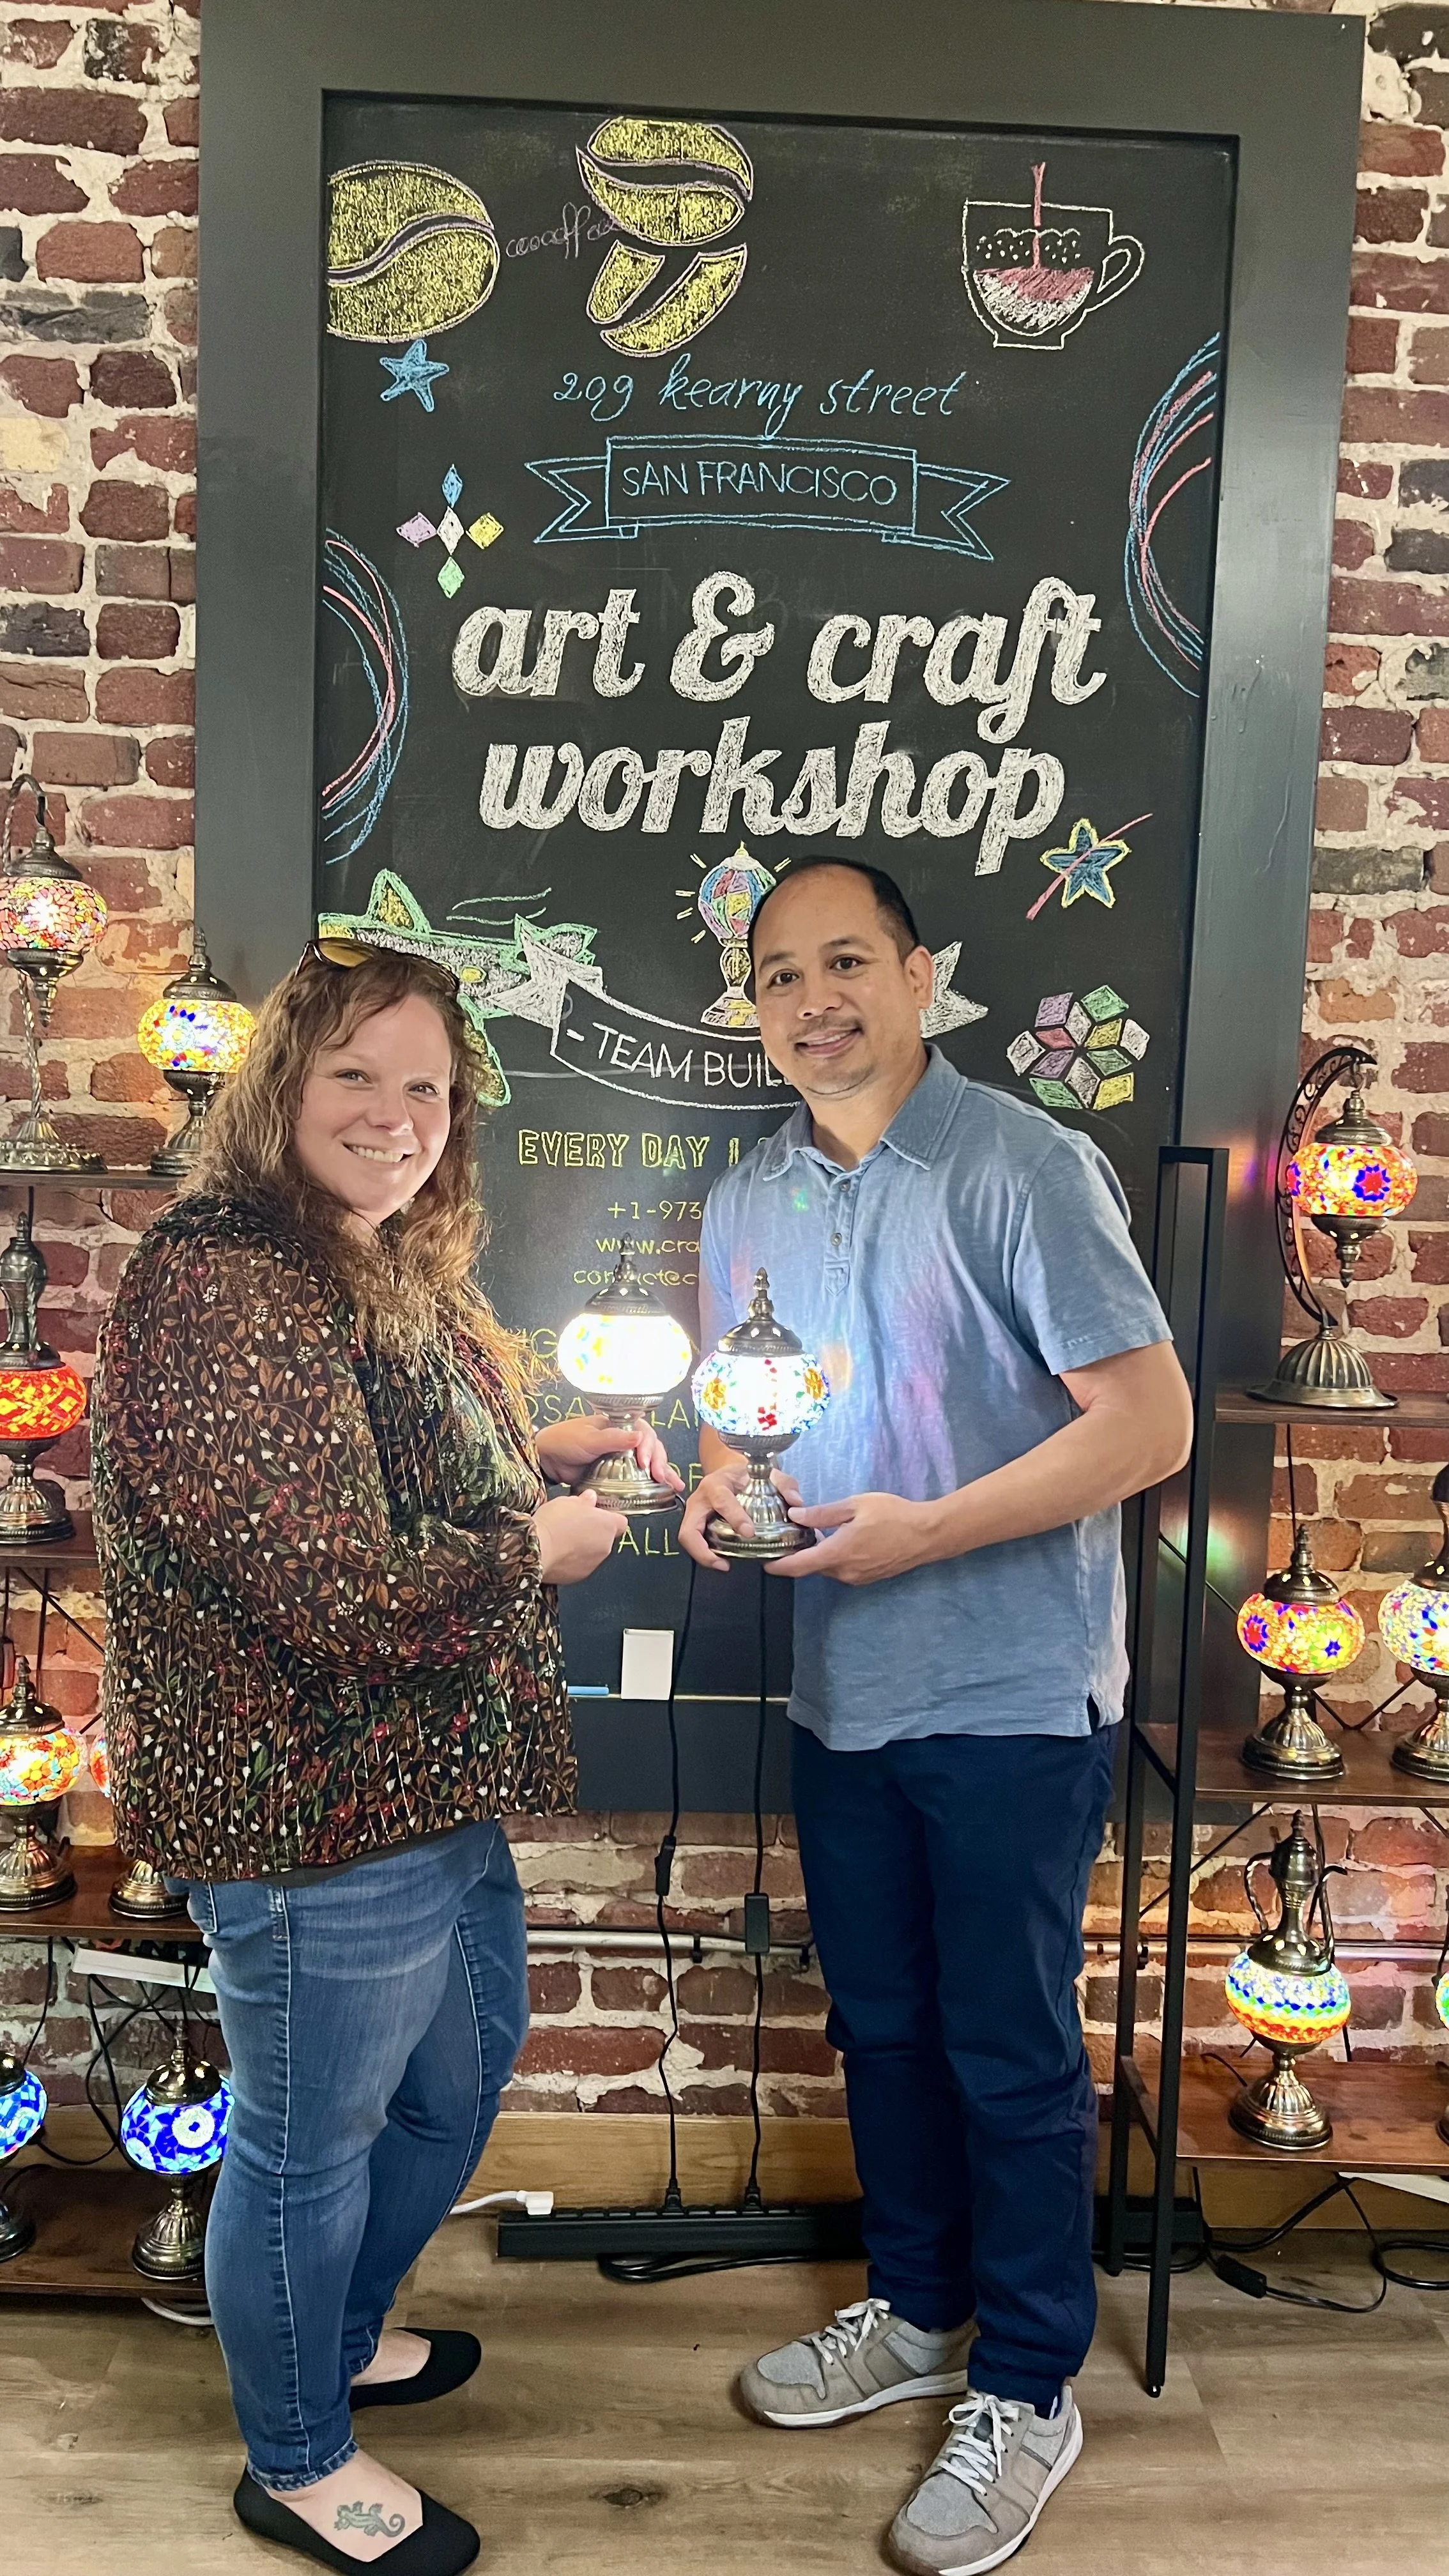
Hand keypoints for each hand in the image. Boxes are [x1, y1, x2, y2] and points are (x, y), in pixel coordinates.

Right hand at [532, 1491, 623, 1584]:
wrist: (537, 1551)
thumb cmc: (554, 1523)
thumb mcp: (568, 1502)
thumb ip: (584, 1501)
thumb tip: (590, 1498)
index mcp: (607, 1526)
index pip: (620, 1522)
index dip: (609, 1518)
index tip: (596, 1514)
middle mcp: (606, 1547)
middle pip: (605, 1538)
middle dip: (593, 1532)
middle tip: (574, 1525)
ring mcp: (594, 1564)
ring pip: (593, 1553)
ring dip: (583, 1547)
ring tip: (562, 1540)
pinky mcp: (580, 1576)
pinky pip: (580, 1565)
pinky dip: (572, 1561)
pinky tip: (558, 1553)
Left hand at [535, 1411, 683, 1497]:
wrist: (547, 1460)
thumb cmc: (564, 1442)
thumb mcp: (588, 1438)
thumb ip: (612, 1439)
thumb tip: (639, 1437)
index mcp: (618, 1425)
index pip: (643, 1431)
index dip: (647, 1446)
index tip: (644, 1461)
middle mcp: (624, 1439)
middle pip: (651, 1446)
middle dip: (659, 1460)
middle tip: (658, 1475)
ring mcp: (624, 1457)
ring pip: (651, 1461)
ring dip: (665, 1471)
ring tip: (673, 1484)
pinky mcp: (620, 1474)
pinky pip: (641, 1476)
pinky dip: (655, 1483)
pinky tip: (669, 1490)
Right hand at [679, 1463, 802, 1572]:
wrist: (730, 1472)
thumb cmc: (747, 1475)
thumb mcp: (768, 1474)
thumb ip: (785, 1485)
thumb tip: (796, 1503)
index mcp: (717, 1483)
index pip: (721, 1500)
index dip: (734, 1517)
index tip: (749, 1532)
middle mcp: (700, 1498)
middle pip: (689, 1528)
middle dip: (702, 1549)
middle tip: (724, 1563)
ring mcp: (694, 1512)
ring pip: (687, 1538)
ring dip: (702, 1555)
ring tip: (723, 1565)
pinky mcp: (695, 1523)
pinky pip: (693, 1541)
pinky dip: (704, 1554)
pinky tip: (721, 1560)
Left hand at [770, 1491, 938, 1585]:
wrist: (927, 1535)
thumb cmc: (893, 1515)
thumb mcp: (855, 1506)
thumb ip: (823, 1514)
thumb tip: (795, 1516)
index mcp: (838, 1553)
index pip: (799, 1566)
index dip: (778, 1566)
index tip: (764, 1563)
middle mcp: (845, 1571)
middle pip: (811, 1568)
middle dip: (798, 1556)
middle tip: (788, 1537)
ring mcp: (857, 1577)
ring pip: (827, 1569)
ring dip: (817, 1556)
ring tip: (812, 1536)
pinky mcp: (867, 1578)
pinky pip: (842, 1570)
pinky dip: (833, 1559)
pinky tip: (836, 1542)